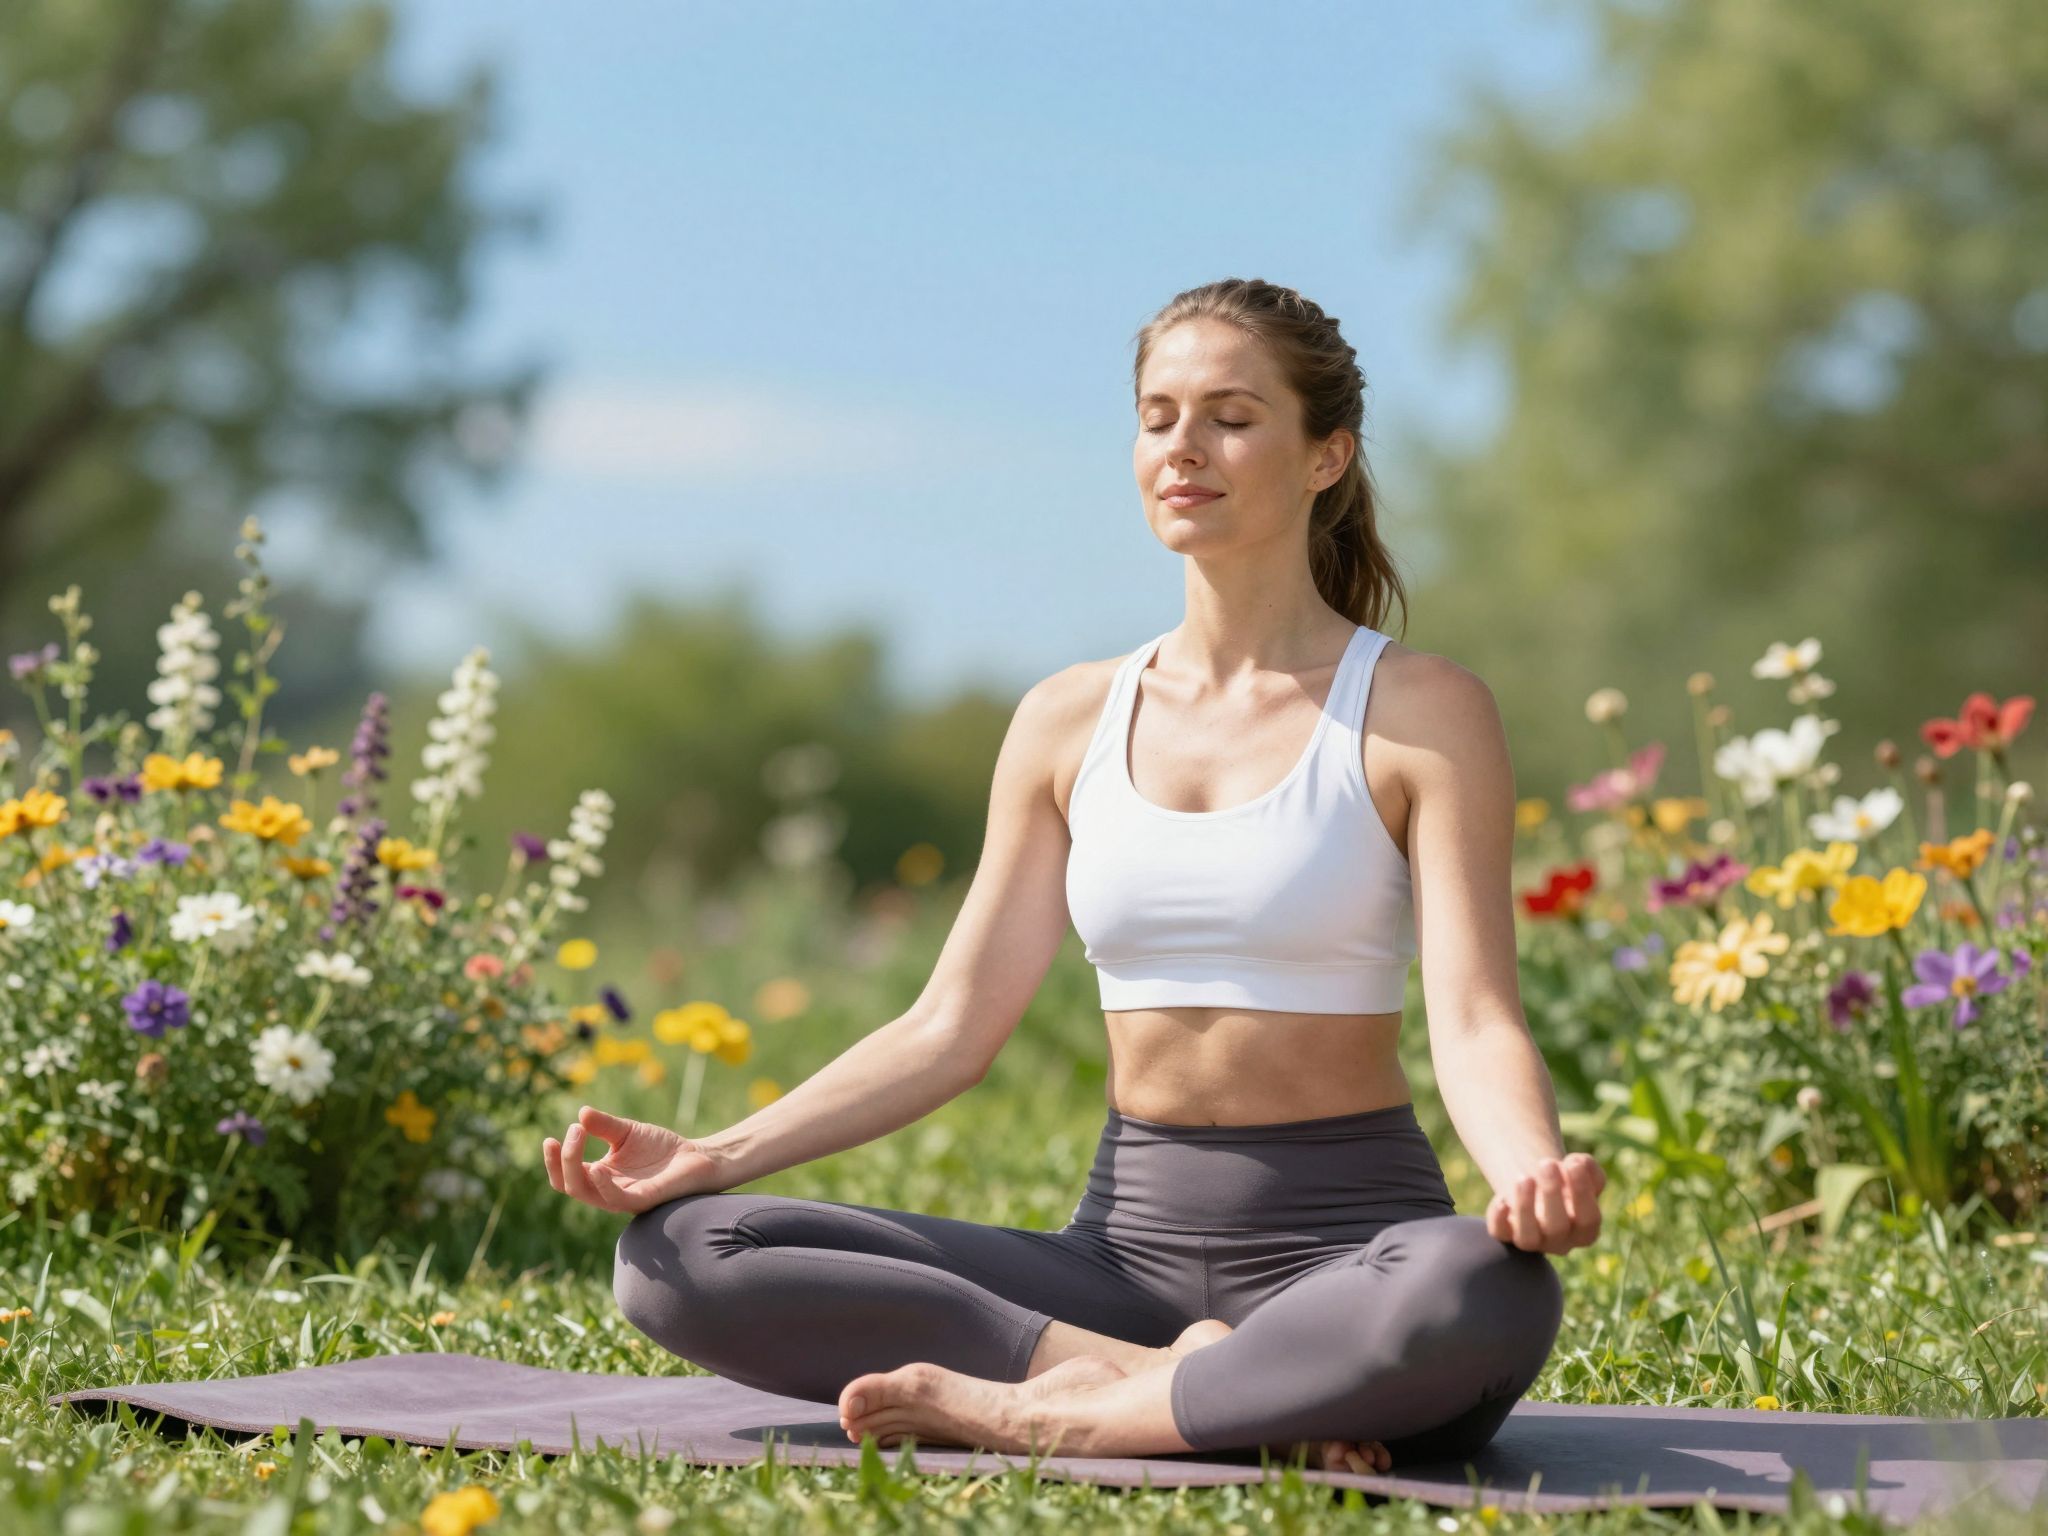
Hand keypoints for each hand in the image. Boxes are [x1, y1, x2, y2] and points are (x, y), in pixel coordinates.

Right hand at [542, 1105, 723, 1214]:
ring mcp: (623, 1198)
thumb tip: (581, 1113)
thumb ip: (604, 1125)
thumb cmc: (661, 1148)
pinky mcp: (642, 1200)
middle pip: (570, 1185)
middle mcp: (606, 1190)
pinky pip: (616, 1199)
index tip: (550, 1138)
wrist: (697, 1156)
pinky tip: (599, 1168)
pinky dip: (603, 1185)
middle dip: (563, 1159)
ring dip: (576, 1166)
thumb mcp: (627, 1131)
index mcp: (599, 1176)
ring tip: (578, 1135)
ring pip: (586, 1193)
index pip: (565, 1175)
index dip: (553, 1160)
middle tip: (573, 1130)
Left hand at [1484, 1152, 1604, 1254]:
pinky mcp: (1506, 1234)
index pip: (1588, 1220)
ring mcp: (1532, 1242)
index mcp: (1585, 1231)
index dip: (1581, 1192)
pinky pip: (1500, 1233)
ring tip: (1524, 1178)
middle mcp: (1559, 1242)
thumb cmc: (1566, 1183)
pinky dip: (1498, 1218)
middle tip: (1547, 1163)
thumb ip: (1589, 1169)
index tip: (1573, 1163)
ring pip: (1527, 1237)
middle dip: (1551, 1193)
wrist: (1538, 1188)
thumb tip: (1578, 1163)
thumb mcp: (1582, 1174)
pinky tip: (1502, 1199)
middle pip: (1557, 1227)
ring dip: (1525, 1206)